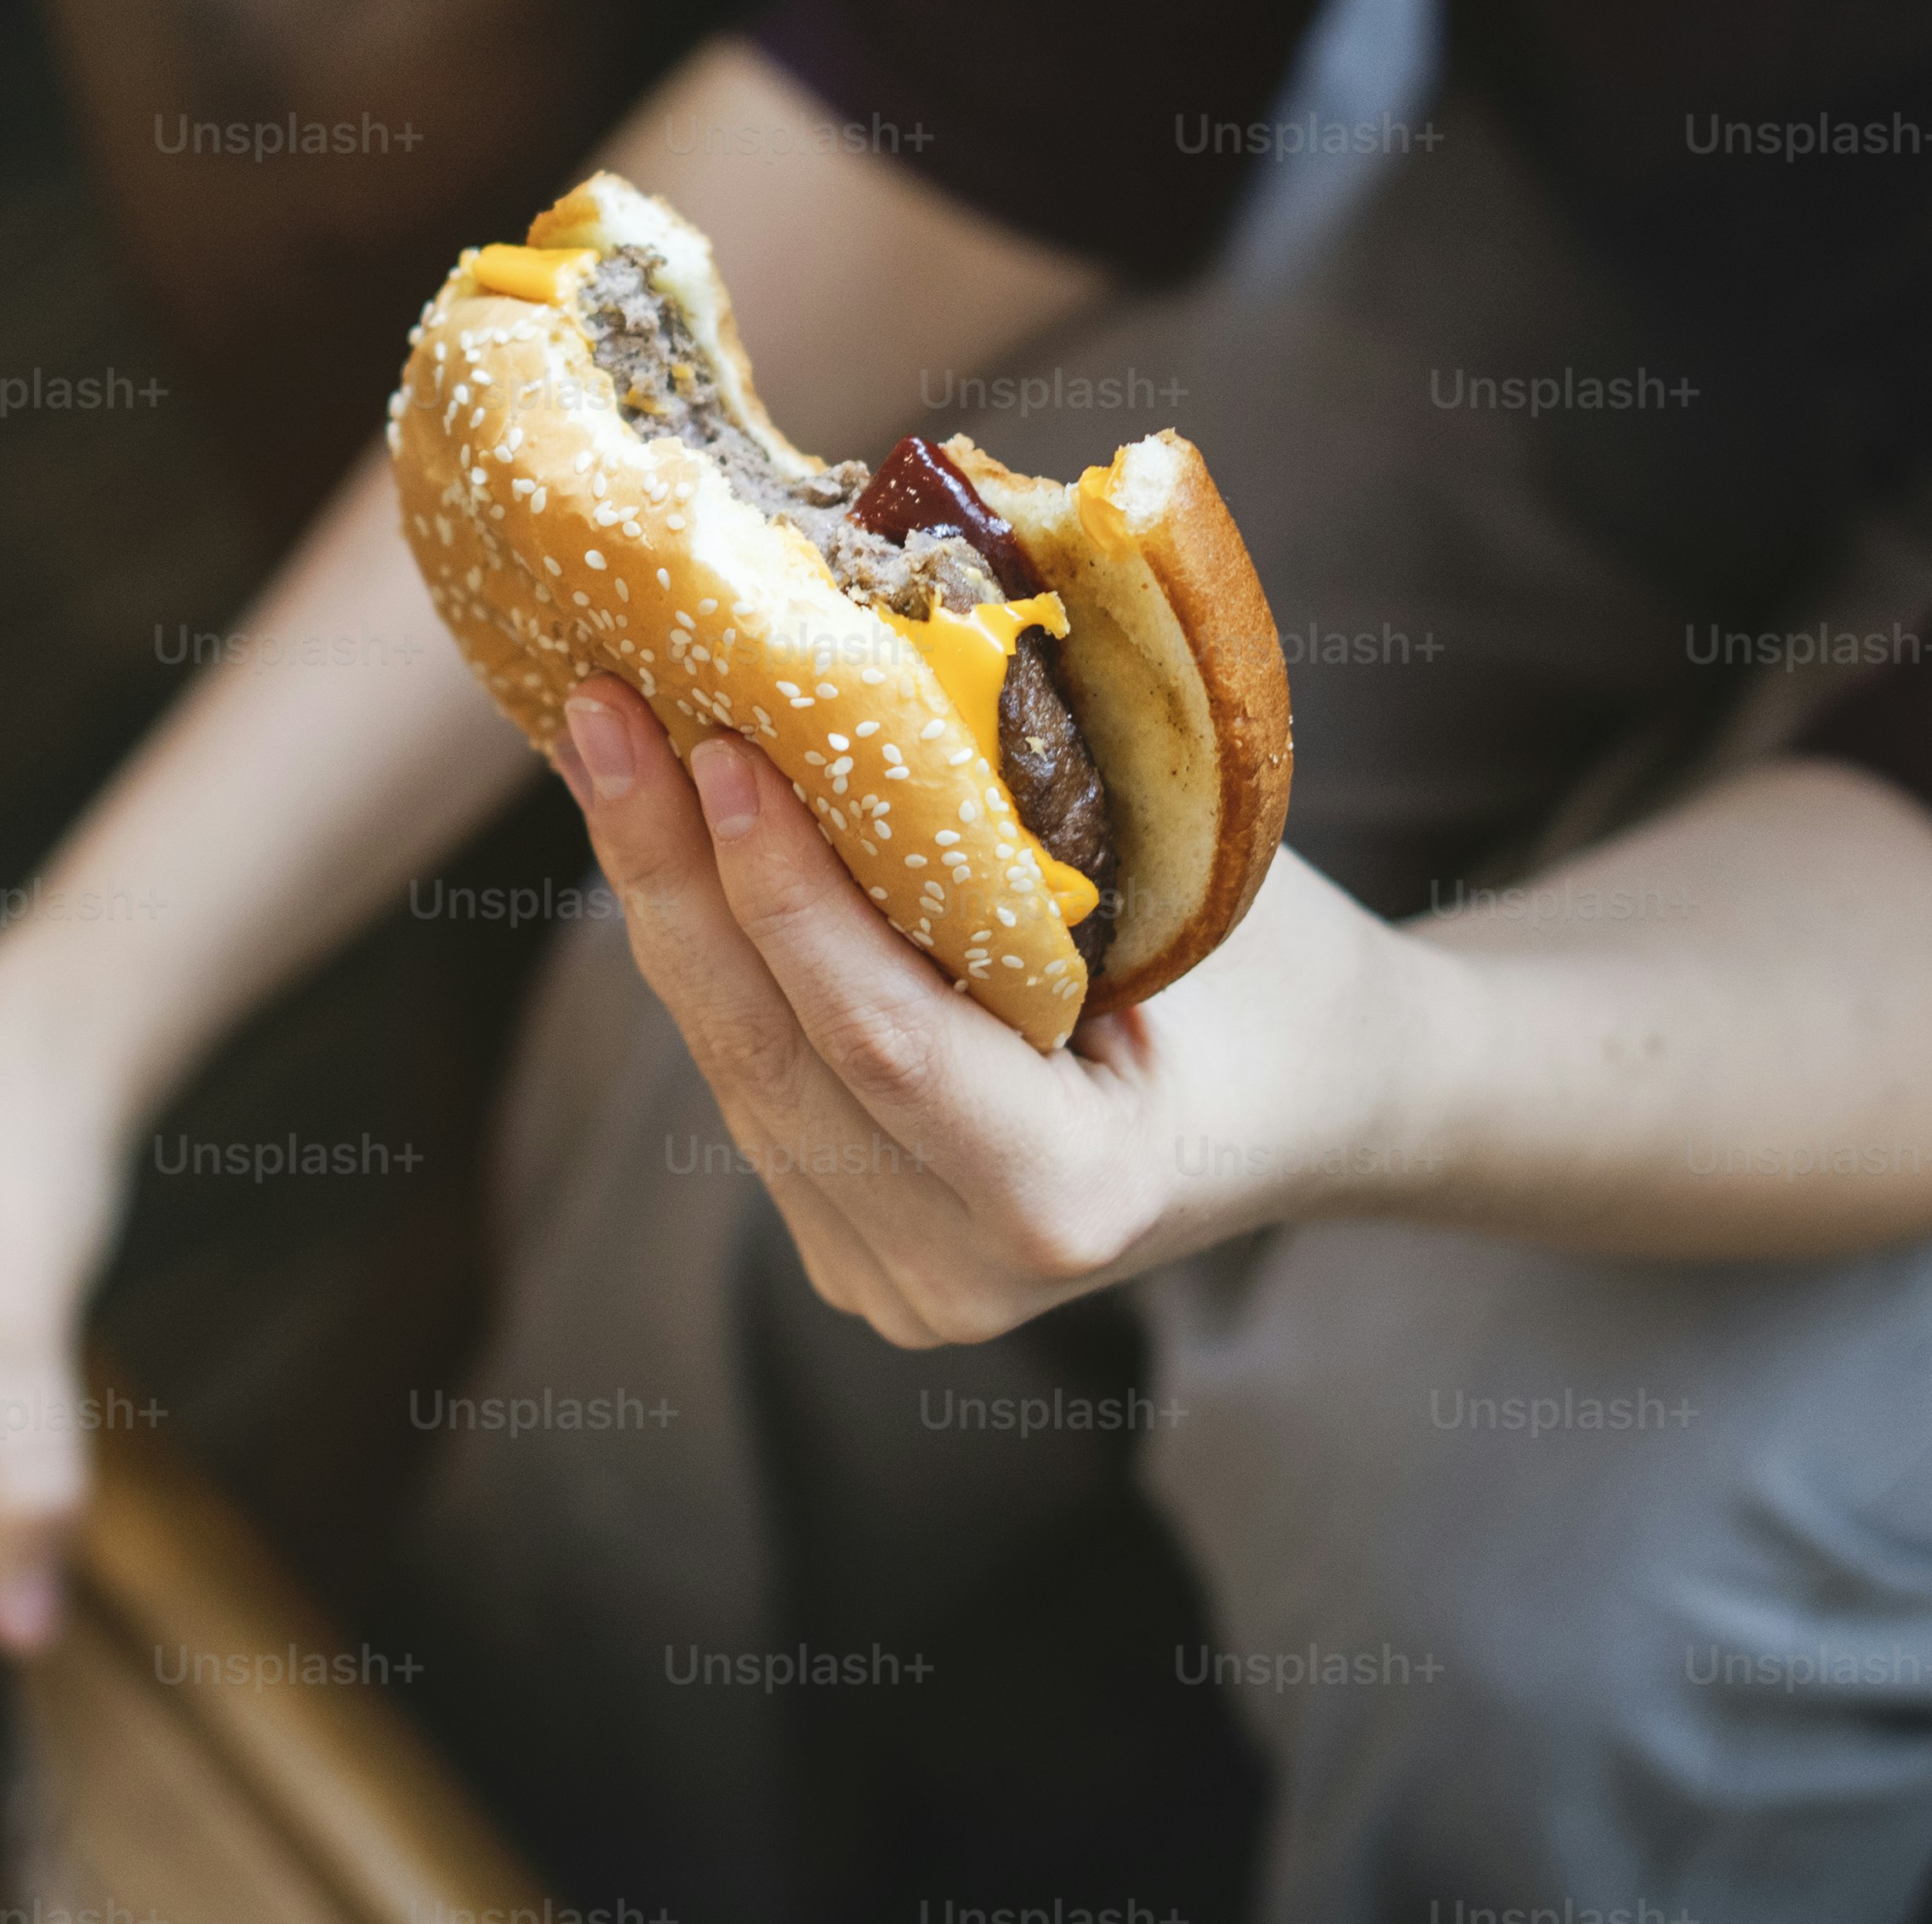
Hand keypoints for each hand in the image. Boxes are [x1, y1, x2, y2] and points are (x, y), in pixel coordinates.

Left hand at [549, 673, 1451, 1344]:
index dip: (785, 895)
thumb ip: (1023, 822)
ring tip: (607, 743)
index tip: (716, 743)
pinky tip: (661, 831)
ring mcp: (894, 1278)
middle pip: (770, 1055)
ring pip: (737, 1065)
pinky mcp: (846, 1243)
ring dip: (666, 900)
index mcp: (1074, 1198)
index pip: (883, 1041)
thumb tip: (851, 653)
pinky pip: (752, 1079)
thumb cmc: (1283, 969)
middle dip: (672, 871)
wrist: (1330, 1099)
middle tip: (601, 711)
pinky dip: (711, 951)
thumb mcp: (1192, 885)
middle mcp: (961, 1272)